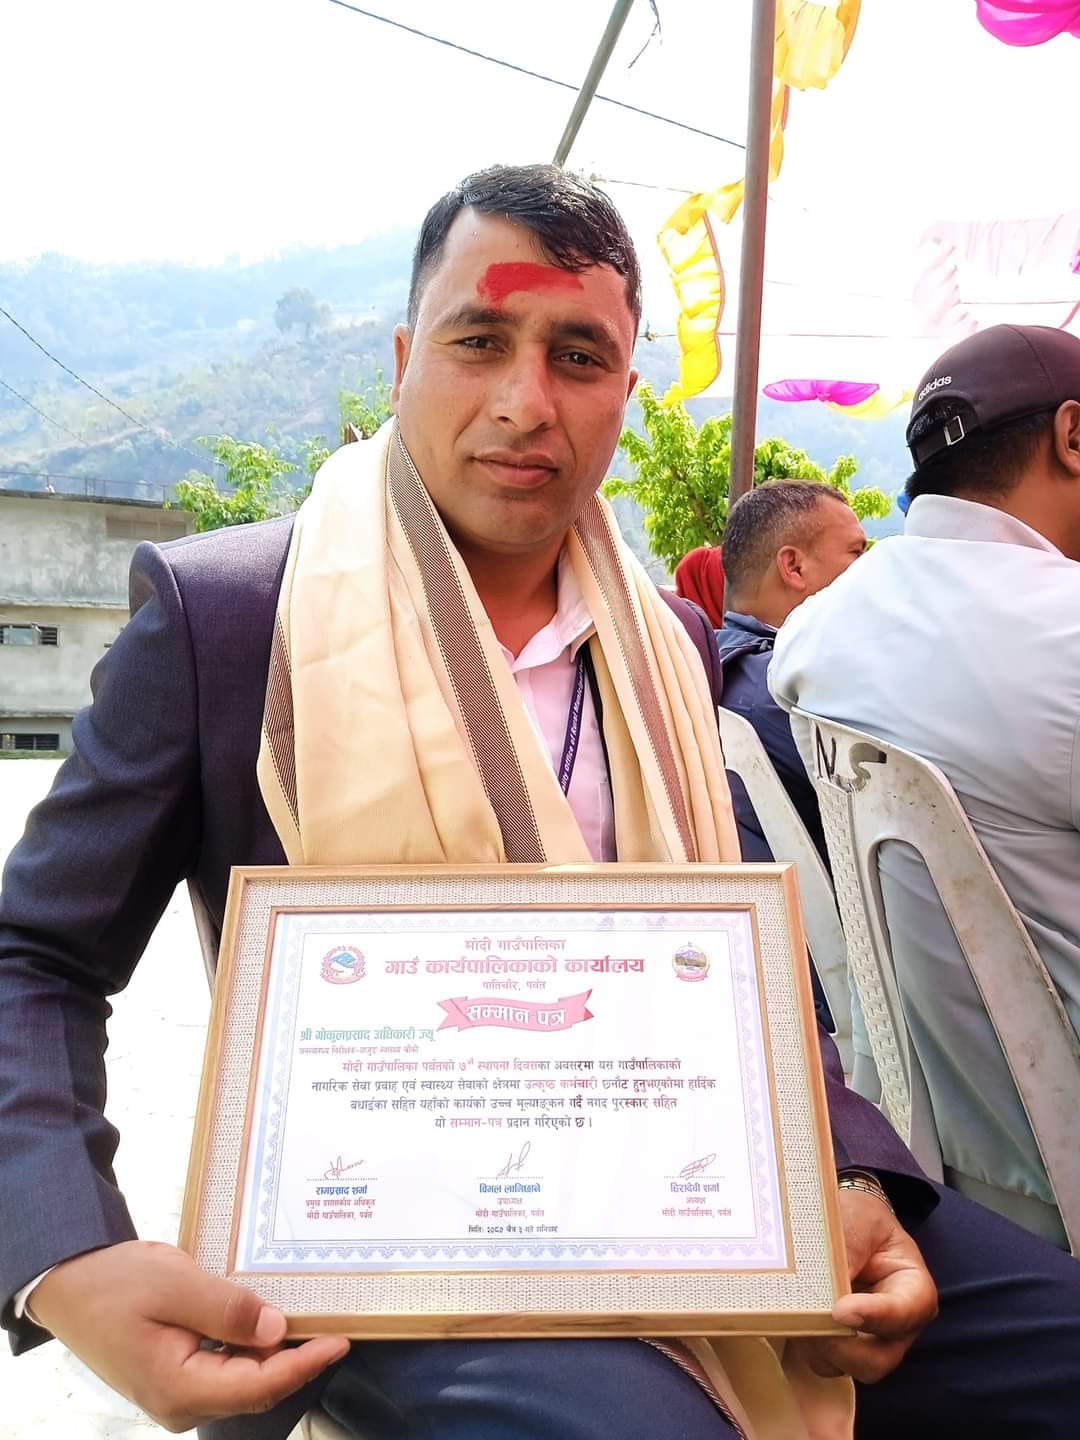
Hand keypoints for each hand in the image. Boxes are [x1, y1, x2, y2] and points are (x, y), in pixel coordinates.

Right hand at [30, 1241, 350, 1432]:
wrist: (68, 1284)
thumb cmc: (115, 1283)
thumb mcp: (175, 1284)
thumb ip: (227, 1310)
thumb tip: (276, 1330)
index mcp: (179, 1388)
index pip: (258, 1386)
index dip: (304, 1364)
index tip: (340, 1340)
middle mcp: (180, 1403)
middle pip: (255, 1388)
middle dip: (296, 1360)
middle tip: (335, 1325)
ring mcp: (177, 1393)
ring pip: (242, 1379)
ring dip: (275, 1353)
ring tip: (311, 1320)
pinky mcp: (175, 1376)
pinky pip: (224, 1368)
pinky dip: (250, 1347)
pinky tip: (268, 1320)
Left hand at [793, 1186, 937, 1383]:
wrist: (842, 1218)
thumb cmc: (858, 1216)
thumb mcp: (857, 1221)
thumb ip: (848, 1253)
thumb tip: (829, 1292)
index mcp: (913, 1290)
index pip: (905, 1314)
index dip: (875, 1316)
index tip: (841, 1310)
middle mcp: (896, 1327)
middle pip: (878, 1360)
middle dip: (843, 1347)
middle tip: (814, 1322)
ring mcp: (866, 1340)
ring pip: (845, 1366)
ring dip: (818, 1345)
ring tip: (798, 1311)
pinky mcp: (837, 1344)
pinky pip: (821, 1359)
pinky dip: (804, 1343)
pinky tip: (790, 1315)